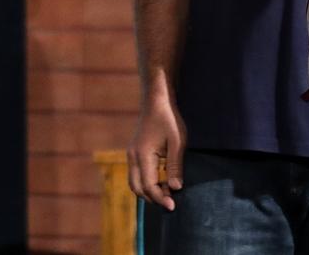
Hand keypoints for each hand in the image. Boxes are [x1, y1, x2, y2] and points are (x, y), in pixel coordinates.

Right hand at [127, 93, 186, 210]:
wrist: (156, 102)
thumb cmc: (169, 120)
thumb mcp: (177, 143)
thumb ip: (175, 166)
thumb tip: (175, 189)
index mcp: (142, 155)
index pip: (149, 186)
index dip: (160, 198)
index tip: (173, 207)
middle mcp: (132, 157)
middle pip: (137, 188)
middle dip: (153, 198)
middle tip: (171, 201)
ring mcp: (131, 154)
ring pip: (135, 182)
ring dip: (149, 191)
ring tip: (168, 190)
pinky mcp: (134, 152)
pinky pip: (137, 174)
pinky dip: (147, 182)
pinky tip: (163, 179)